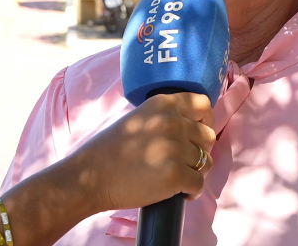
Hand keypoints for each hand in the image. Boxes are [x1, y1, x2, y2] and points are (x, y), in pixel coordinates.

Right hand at [67, 93, 215, 211]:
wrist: (90, 177)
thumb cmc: (111, 150)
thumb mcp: (139, 118)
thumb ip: (165, 117)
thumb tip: (194, 127)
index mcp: (163, 104)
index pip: (203, 105)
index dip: (205, 121)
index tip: (198, 134)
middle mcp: (172, 122)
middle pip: (208, 136)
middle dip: (199, 151)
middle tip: (183, 163)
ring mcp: (175, 148)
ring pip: (206, 162)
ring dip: (196, 173)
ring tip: (179, 179)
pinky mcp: (175, 175)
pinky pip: (198, 184)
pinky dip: (191, 192)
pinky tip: (179, 193)